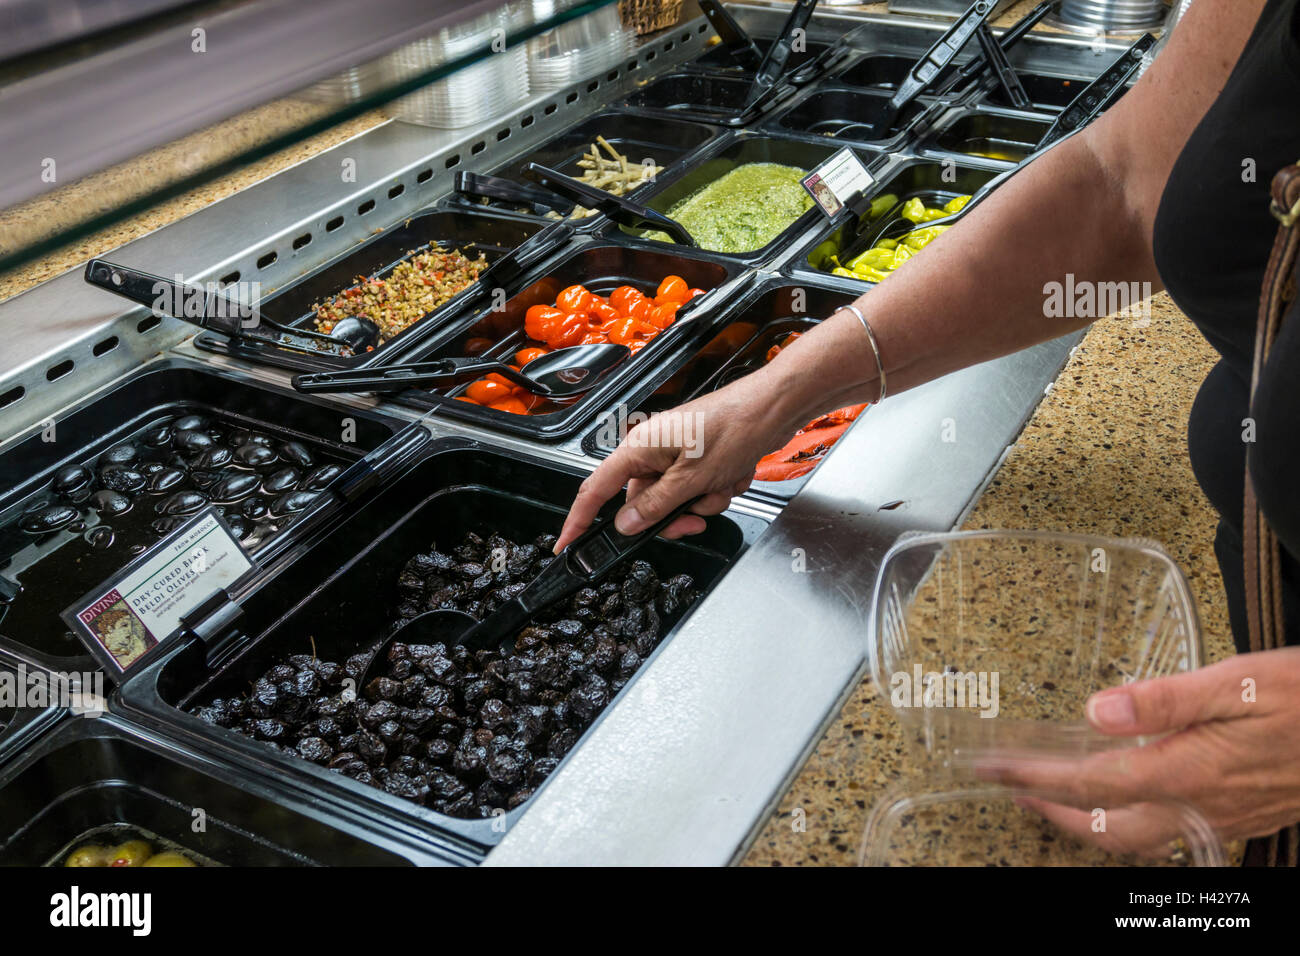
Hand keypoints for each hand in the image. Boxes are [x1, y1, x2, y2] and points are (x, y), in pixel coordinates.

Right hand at [554, 365, 802, 551]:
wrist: (772, 408)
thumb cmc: (733, 426)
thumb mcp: (692, 477)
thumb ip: (656, 506)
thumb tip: (627, 525)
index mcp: (639, 449)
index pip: (596, 491)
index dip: (578, 521)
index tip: (567, 545)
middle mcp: (652, 451)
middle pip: (645, 503)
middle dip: (674, 515)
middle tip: (695, 517)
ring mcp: (676, 455)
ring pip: (676, 500)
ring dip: (704, 500)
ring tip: (724, 482)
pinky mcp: (697, 458)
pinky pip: (698, 489)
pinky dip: (718, 488)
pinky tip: (733, 473)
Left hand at [979, 647, 1299, 851]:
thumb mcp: (1239, 682)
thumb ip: (1165, 699)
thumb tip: (1099, 710)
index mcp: (1189, 771)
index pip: (1091, 780)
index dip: (1035, 775)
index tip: (993, 767)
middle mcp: (1201, 805)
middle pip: (1106, 826)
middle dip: (1052, 810)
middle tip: (1011, 788)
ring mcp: (1223, 817)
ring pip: (1137, 837)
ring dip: (1087, 819)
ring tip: (1052, 795)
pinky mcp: (1241, 816)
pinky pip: (1169, 831)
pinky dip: (1129, 819)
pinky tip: (1124, 796)